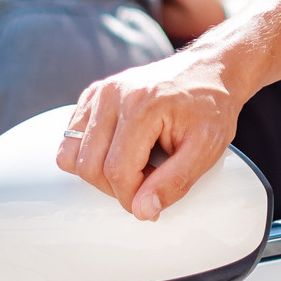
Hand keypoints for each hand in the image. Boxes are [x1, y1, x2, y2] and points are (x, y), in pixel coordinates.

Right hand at [57, 43, 245, 220]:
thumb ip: (174, 182)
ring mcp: (99, 92)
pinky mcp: (92, 95)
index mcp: (143, 105)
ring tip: (134, 165)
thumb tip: (142, 211)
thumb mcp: (207, 148)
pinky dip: (89, 156)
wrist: (210, 70)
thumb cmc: (210, 107)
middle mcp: (114, 94)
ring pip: (71, 156)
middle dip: (116, 188)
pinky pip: (70, 139)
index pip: (117, 171)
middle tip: (149, 179)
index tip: (154, 197)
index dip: (132, 197)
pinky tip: (122, 151)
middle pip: (89, 166)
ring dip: (99, 173)